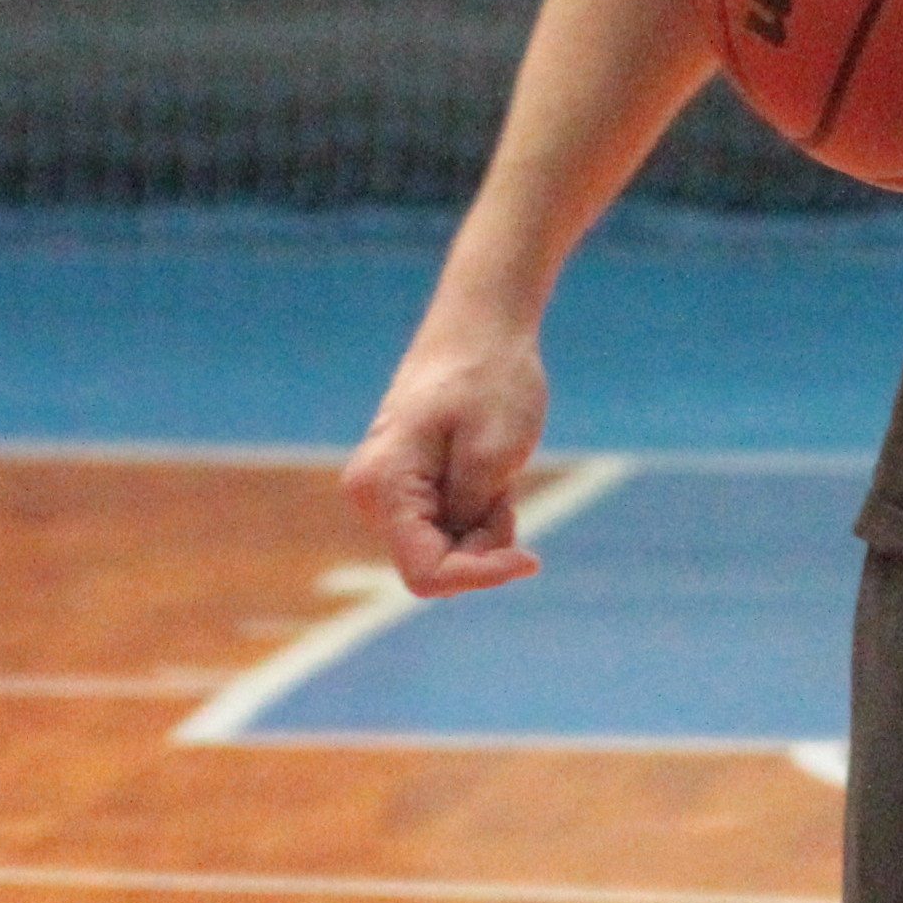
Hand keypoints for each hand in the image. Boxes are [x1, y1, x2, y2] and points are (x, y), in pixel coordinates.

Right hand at [342, 311, 550, 597]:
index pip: (426, 574)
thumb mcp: (495, 453)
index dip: (480, 577)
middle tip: (507, 488)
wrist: (480, 326)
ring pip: (445, 546)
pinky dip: (478, 510)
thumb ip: (471, 515)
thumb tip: (457, 557)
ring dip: (484, 524)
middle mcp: (371, 494)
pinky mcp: (403, 486)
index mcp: (383, 486)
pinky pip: (446, 525)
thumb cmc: (491, 378)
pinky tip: (487, 468)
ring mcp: (384, 491)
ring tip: (497, 468)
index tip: (530, 559)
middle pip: (435, 562)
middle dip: (483, 542)